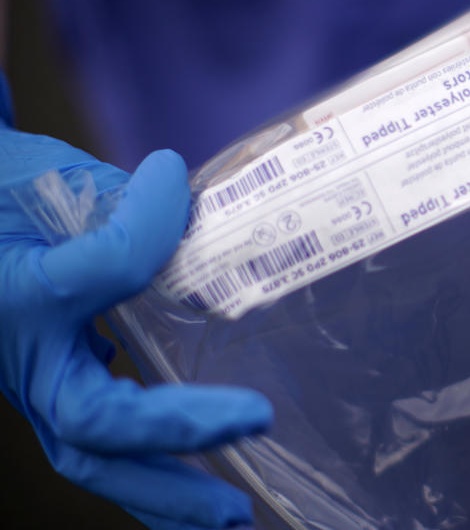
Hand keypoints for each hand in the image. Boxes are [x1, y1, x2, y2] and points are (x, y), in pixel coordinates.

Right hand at [0, 106, 272, 528]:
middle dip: (171, 469)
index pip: (102, 273)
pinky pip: (104, 434)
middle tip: (238, 501)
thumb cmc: (2, 191)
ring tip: (227, 513)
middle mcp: (28, 363)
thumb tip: (185, 201)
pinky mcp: (60, 377)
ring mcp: (41, 378)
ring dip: (161, 490)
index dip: (144, 231)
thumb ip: (121, 208)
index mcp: (23, 306)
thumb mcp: (50, 185)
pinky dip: (147, 457)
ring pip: (96, 455)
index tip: (166, 180)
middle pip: (94, 440)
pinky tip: (192, 461)